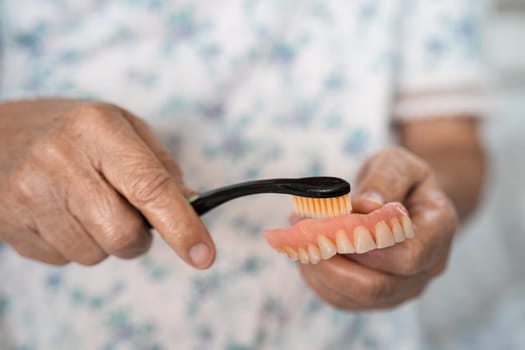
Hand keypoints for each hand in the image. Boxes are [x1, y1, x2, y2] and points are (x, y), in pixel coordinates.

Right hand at [0, 100, 214, 267]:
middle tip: (131, 217)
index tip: (204, 256)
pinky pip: (64, 260)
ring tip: (86, 206)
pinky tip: (60, 213)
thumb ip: (161, 169)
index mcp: (98, 129)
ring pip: (94, 255)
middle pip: (123, 234)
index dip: (181, 226)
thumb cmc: (75, 132)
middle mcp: (61, 159)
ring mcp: (29, 192)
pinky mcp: (10, 222)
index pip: (149, 186)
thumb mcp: (123, 129)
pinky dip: (74, 244)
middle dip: (138, 238)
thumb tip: (193, 209)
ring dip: (104, 242)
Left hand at [298, 147, 457, 309]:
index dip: (365, 245)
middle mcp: (427, 268)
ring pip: (356, 298)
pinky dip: (318, 279)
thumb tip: (365, 205)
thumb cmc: (402, 180)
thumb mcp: (397, 163)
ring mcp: (404, 288)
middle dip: (332, 262)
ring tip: (299, 239)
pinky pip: (343, 300)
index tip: (331, 222)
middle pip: (378, 286)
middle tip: (302, 233)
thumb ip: (385, 180)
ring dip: (320, 270)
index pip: (408, 256)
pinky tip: (306, 254)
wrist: (408, 201)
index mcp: (438, 230)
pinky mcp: (379, 297)